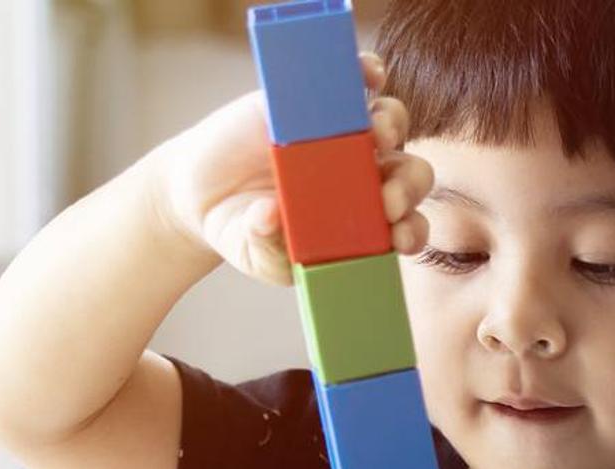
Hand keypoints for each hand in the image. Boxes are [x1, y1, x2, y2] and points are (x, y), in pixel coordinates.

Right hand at [152, 52, 432, 286]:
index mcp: (363, 220)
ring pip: (389, 124)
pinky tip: (370, 74)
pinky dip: (367, 71)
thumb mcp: (254, 252)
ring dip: (393, 126)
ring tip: (377, 134)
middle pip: (407, 174)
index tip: (397, 238)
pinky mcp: (315, 101)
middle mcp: (364, 177)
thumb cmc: (243, 231)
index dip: (410, 230)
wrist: (203, 193)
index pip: (406, 226)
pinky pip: (356, 79)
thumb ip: (266, 246)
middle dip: (407, 186)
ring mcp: (343, 136)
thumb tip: (268, 216)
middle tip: (388, 199)